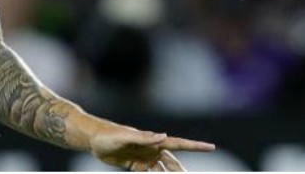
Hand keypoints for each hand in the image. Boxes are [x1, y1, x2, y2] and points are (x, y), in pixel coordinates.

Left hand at [90, 124, 215, 170]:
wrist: (92, 139)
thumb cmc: (108, 135)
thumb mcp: (125, 137)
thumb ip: (144, 138)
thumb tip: (163, 136)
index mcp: (153, 141)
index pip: (179, 144)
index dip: (196, 146)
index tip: (212, 146)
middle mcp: (152, 149)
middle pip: (173, 163)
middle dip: (183, 171)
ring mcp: (144, 157)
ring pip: (163, 171)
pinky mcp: (135, 165)